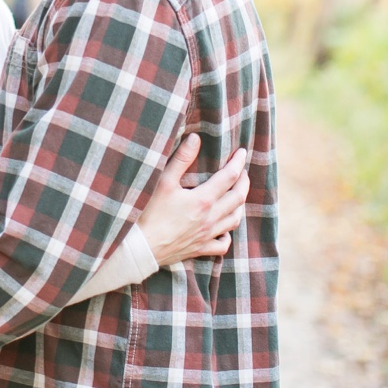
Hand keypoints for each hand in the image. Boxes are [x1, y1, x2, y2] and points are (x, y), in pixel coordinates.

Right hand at [139, 133, 249, 265]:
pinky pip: (223, 244)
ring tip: (237, 196)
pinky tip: (224, 229)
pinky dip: (227, 235)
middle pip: (238, 198)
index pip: (229, 177)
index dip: (238, 163)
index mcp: (203, 199)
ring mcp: (208, 234)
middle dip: (244, 182)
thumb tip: (195, 138)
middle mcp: (211, 217)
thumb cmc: (151, 213)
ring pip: (235, 219)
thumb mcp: (164, 182)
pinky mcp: (201, 248)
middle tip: (243, 172)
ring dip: (240, 205)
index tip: (242, 153)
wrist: (143, 247)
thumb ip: (181, 159)